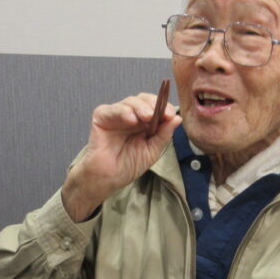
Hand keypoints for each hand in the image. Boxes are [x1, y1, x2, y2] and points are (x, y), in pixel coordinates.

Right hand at [60, 93, 180, 221]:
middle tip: (160, 114)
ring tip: (147, 117)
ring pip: (130, 101)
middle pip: (144, 100)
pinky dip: (123, 111)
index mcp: (144, 122)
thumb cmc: (128, 165)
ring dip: (141, 107)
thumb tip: (178, 118)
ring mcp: (116, 115)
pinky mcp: (102, 117)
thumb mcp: (152, 151)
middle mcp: (131, 115)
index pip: (156, 107)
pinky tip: (131, 120)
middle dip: (154, 104)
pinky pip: (112, 109)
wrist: (108, 178)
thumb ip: (164, 135)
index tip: (171, 115)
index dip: (164, 107)